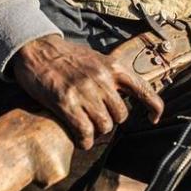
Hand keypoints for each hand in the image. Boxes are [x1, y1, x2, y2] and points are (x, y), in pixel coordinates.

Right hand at [12, 35, 163, 149]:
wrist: (36, 49)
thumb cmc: (65, 57)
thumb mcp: (96, 59)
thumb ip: (110, 76)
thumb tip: (123, 96)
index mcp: (112, 67)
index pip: (143, 90)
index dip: (154, 108)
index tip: (153, 119)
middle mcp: (102, 79)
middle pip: (121, 115)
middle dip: (111, 122)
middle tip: (98, 120)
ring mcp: (84, 91)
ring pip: (104, 126)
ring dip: (97, 132)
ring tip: (87, 129)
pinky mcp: (66, 102)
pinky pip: (85, 131)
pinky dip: (84, 141)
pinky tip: (80, 140)